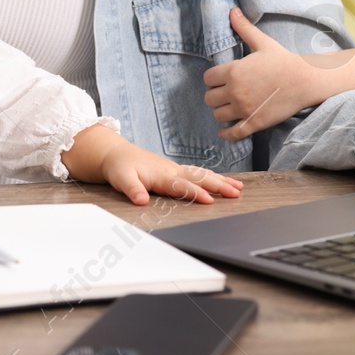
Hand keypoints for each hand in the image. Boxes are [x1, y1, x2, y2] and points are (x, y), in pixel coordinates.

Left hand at [61, 124, 242, 205]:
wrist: (115, 153)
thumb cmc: (119, 167)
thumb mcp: (121, 179)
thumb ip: (133, 190)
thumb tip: (141, 200)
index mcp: (162, 175)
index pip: (183, 186)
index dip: (196, 194)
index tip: (210, 201)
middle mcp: (173, 170)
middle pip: (200, 178)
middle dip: (219, 185)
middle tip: (236, 193)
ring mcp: (175, 169)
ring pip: (202, 175)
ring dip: (221, 181)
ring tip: (239, 188)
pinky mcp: (175, 170)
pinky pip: (198, 173)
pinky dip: (212, 177)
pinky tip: (223, 182)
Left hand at [204, 9, 313, 139]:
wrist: (305, 80)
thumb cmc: (283, 60)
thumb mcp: (262, 42)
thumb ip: (244, 28)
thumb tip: (232, 10)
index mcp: (234, 71)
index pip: (207, 79)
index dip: (212, 79)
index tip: (220, 79)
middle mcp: (235, 91)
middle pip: (209, 99)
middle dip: (215, 95)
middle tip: (224, 93)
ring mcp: (244, 109)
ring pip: (218, 116)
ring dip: (221, 112)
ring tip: (228, 107)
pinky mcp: (254, 123)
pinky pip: (233, 133)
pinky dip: (226, 133)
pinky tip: (225, 130)